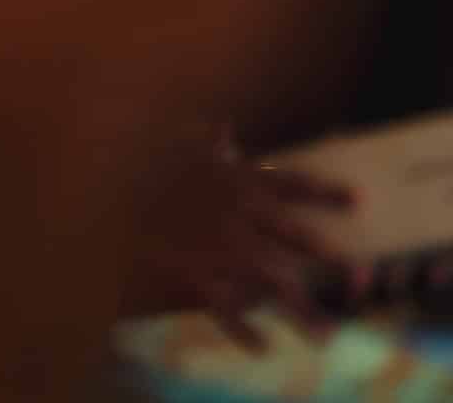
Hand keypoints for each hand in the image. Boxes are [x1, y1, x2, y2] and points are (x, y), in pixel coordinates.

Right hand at [127, 137, 352, 348]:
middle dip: (327, 257)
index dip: (326, 192)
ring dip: (302, 311)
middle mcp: (240, 214)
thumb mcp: (176, 139)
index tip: (360, 201)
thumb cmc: (141, 154)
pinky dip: (243, 330)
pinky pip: (226, 309)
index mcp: (238, 178)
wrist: (109, 183)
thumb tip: (222, 125)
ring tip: (327, 335)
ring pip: (274, 284)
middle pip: (296, 238)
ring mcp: (222, 248)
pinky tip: (261, 346)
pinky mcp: (196, 273)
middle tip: (360, 276)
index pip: (292, 184)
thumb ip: (206, 138)